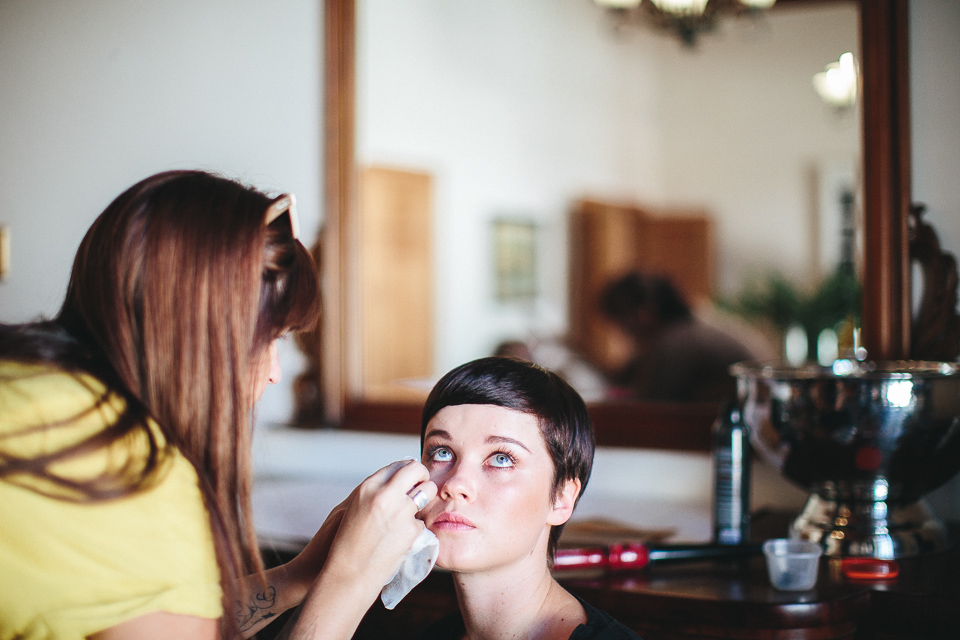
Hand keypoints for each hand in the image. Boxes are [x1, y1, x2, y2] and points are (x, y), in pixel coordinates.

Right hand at [279, 460, 437, 638]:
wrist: (348, 575)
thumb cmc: (345, 543)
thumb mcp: (352, 508)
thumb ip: (373, 491)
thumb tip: (396, 477)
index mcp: (367, 487)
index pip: (397, 465)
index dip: (406, 469)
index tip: (410, 476)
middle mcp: (385, 496)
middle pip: (416, 469)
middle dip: (422, 475)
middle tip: (421, 484)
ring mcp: (400, 512)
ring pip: (427, 491)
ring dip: (424, 499)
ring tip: (413, 511)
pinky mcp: (411, 531)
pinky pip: (421, 521)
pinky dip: (414, 528)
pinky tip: (400, 538)